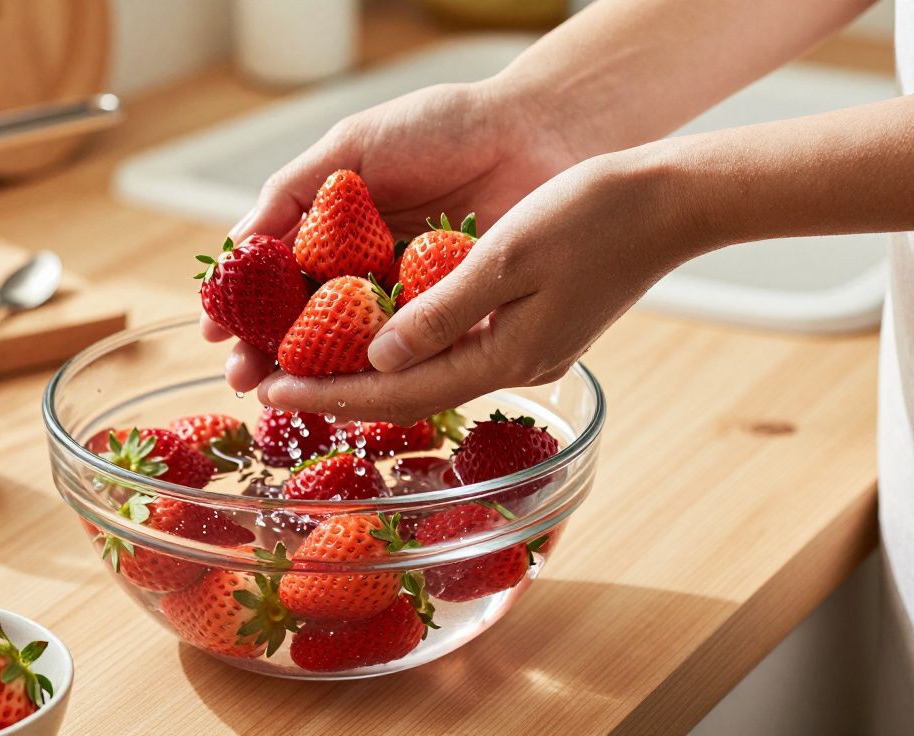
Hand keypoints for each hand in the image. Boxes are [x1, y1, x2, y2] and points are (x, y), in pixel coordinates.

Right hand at [202, 80, 582, 390]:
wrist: (535, 131)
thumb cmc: (443, 126)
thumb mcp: (353, 145)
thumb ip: (293, 190)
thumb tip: (237, 244)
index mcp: (333, 232)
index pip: (276, 281)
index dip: (243, 309)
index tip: (215, 334)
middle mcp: (364, 273)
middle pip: (305, 325)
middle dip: (269, 355)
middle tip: (244, 379)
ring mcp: (407, 300)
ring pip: (352, 350)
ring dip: (317, 376)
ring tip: (285, 392)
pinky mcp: (452, 318)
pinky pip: (411, 352)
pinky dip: (382, 371)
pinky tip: (356, 384)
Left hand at [256, 145, 707, 422]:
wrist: (671, 203)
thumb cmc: (594, 215)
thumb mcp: (506, 255)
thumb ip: (441, 310)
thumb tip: (378, 356)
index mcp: (504, 355)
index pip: (397, 390)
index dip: (330, 393)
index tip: (271, 390)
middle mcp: (512, 366)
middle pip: (407, 393)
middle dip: (336, 393)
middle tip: (269, 385)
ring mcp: (525, 351)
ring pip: (428, 375)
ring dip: (366, 374)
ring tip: (306, 366)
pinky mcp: (532, 331)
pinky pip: (452, 351)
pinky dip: (405, 348)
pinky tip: (375, 336)